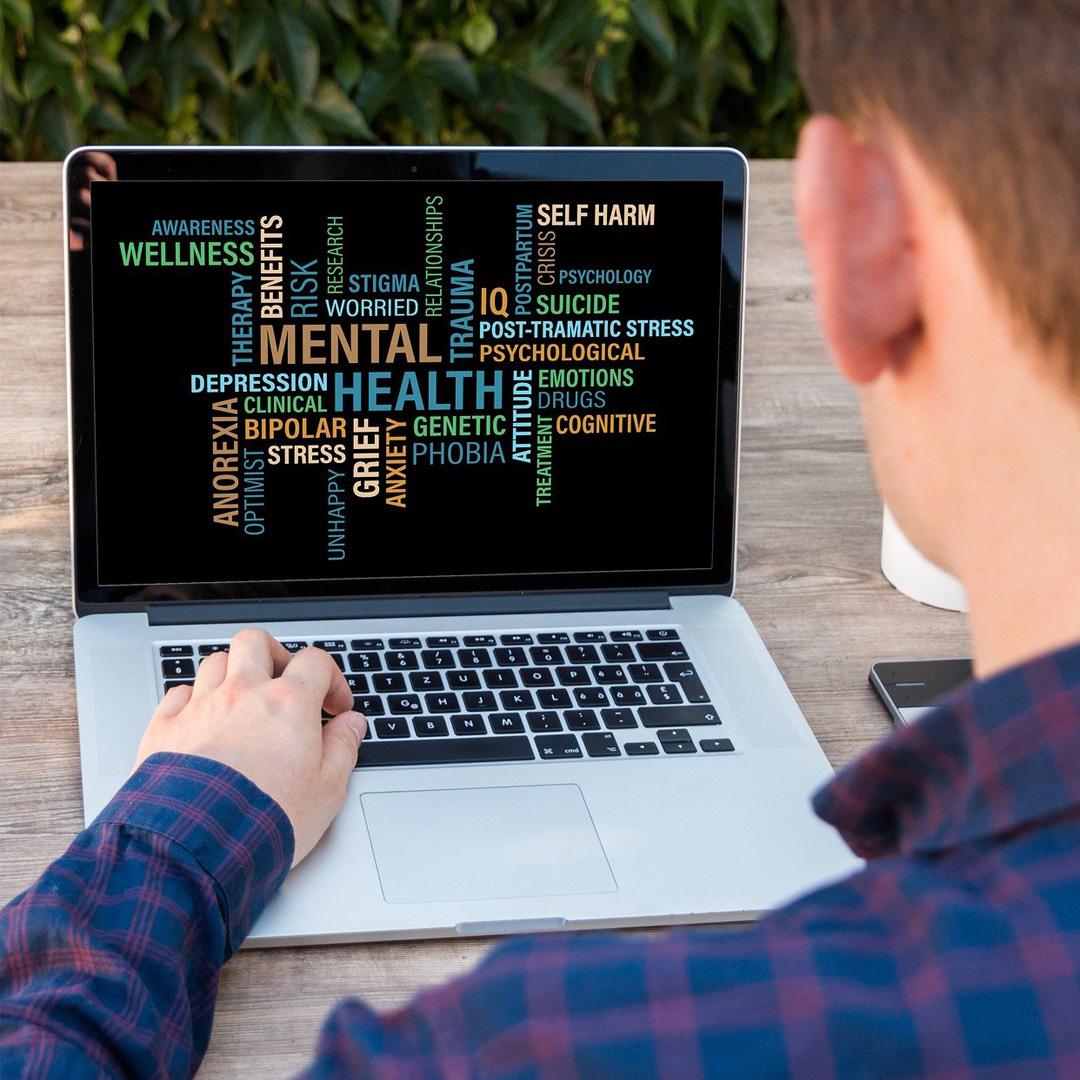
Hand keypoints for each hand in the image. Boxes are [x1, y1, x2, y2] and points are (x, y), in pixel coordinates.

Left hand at [134, 628, 366, 864]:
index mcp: (288, 703)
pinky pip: (177, 694)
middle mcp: (242, 694)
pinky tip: (203, 719)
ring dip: (232, 675)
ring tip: (243, 702)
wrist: (198, 847)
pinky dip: (192, 699)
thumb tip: (351, 726)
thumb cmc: (264, 821)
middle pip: (256, 643)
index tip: (334, 706)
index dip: (331, 679)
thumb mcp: (327, 790)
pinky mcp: (165, 730)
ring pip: (215, 662)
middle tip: (283, 681)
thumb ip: (343, 748)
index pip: (315, 662)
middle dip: (274, 655)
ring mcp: (200, 708)